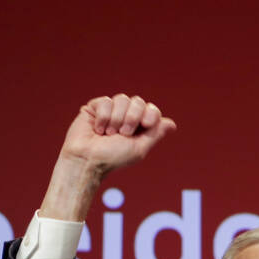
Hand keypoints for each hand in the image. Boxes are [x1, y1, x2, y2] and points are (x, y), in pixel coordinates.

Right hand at [40, 93, 175, 221]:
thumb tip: (172, 124)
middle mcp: (125, 117)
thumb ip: (155, 134)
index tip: (146, 124)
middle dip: (132, 117)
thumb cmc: (112, 158)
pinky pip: (105, 101)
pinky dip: (103, 117)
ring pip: (121, 99)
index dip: (150, 114)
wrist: (87, 159)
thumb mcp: (139, 148)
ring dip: (116, 119)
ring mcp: (110, 111)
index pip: (151, 110)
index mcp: (138, 127)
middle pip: (138, 101)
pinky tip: (98, 129)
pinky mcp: (95, 107)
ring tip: (108, 133)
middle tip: (123, 133)